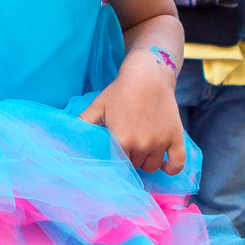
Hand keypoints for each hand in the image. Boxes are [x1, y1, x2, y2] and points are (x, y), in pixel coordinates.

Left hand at [82, 51, 187, 174]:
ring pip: (151, 166)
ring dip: (146, 162)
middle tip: (127, 147)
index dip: (115, 163)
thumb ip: (83, 124)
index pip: (117, 166)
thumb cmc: (119, 91)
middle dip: (130, 160)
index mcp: (121, 140)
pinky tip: (164, 167)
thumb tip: (67, 139)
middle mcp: (142, 144)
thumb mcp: (98, 107)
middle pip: (134, 167)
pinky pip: (177, 163)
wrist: (148, 75)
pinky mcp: (176, 137)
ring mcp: (161, 142)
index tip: (115, 157)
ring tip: (141, 150)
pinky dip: (171, 169)